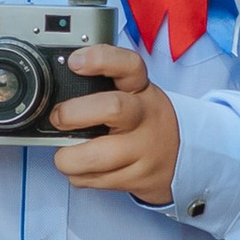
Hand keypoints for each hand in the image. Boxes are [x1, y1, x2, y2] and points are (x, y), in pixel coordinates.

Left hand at [53, 42, 182, 204]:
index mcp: (140, 89)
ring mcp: (142, 149)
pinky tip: (84, 168)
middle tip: (59, 118)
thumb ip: (102, 84)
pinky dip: (79, 175)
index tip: (75, 62)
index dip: (100, 60)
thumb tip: (57, 84)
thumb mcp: (133, 92)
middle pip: (113, 108)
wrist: (182, 156)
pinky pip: (95, 180)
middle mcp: (144, 116)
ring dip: (68, 158)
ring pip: (96, 156)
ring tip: (66, 154)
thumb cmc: (145, 120)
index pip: (127, 65)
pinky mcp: (137, 177)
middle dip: (74, 114)